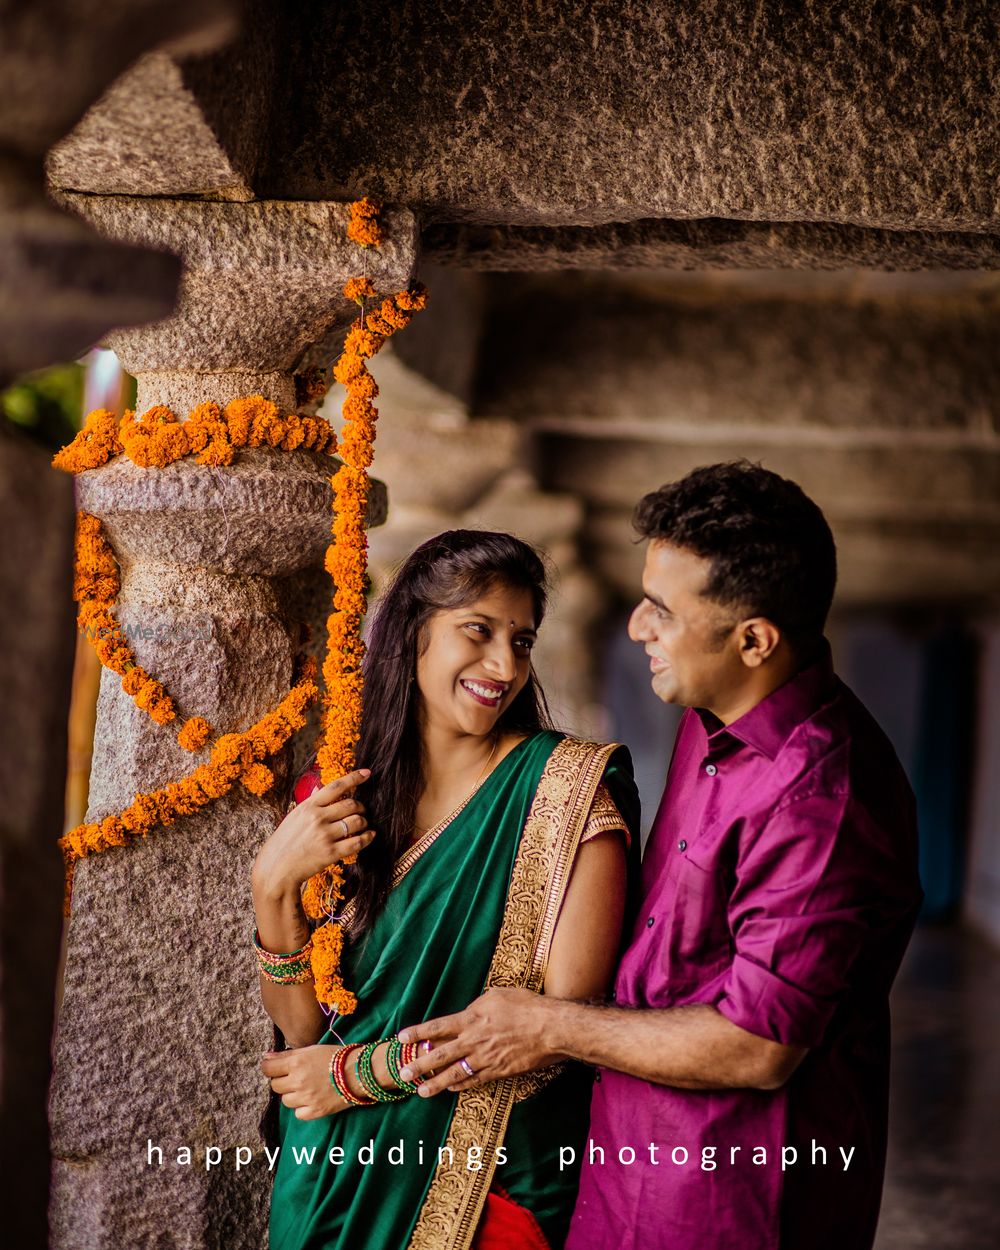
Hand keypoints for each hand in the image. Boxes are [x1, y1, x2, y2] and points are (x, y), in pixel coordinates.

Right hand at [253, 769, 374, 895]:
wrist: (276, 869)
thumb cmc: (283, 843)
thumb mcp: (293, 817)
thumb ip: (310, 805)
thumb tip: (321, 790)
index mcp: (308, 806)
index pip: (335, 786)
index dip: (354, 778)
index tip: (367, 773)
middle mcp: (318, 818)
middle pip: (351, 804)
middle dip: (361, 807)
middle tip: (361, 811)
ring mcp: (325, 835)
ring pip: (357, 821)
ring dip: (364, 822)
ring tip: (363, 825)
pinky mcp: (331, 853)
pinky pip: (357, 841)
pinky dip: (367, 837)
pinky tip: (370, 835)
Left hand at [261, 1045, 347, 1118]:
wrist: (359, 1072)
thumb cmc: (335, 1057)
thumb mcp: (312, 1050)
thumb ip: (287, 1055)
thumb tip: (266, 1057)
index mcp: (297, 1062)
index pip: (268, 1068)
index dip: (270, 1067)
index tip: (274, 1068)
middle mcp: (298, 1081)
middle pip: (275, 1086)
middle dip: (283, 1081)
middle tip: (295, 1076)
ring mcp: (306, 1098)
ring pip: (285, 1101)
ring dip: (292, 1094)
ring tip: (307, 1087)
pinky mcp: (314, 1111)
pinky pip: (298, 1113)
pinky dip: (302, 1107)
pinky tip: (313, 1098)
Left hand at [397, 988, 560, 1095]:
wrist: (550, 1028)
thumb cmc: (527, 1006)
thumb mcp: (498, 995)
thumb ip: (478, 1005)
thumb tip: (469, 1012)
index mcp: (472, 1018)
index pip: (438, 1027)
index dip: (418, 1033)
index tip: (401, 1038)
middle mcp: (474, 1040)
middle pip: (440, 1055)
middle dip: (419, 1064)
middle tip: (402, 1073)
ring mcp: (486, 1058)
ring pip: (455, 1073)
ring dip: (435, 1083)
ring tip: (420, 1091)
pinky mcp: (499, 1071)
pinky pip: (475, 1080)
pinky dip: (461, 1085)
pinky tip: (451, 1089)